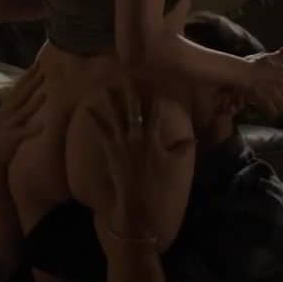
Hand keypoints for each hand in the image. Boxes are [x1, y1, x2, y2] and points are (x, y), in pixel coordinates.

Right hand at [0, 66, 44, 163]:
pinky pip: (24, 133)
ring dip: (34, 102)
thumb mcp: (7, 113)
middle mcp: (7, 112)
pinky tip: (43, 126)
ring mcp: (9, 124)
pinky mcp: (12, 138)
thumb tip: (29, 87)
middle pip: (21, 95)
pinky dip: (33, 129)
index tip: (38, 62)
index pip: (19, 87)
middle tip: (44, 70)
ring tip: (46, 93)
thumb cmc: (3, 131)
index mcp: (7, 105)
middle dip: (32, 82)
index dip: (28, 75)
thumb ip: (17, 102)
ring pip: (23, 112)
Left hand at [87, 81, 192, 238]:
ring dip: (112, 100)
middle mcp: (138, 137)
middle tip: (129, 75)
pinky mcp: (110, 151)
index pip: (158, 113)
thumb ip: (184, 150)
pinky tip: (89, 109)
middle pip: (135, 110)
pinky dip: (95, 119)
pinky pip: (102, 131)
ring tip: (107, 86)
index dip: (157, 97)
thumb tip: (193, 138)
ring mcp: (123, 143)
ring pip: (117, 116)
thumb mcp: (176, 168)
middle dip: (133, 92)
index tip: (156, 83)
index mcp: (155, 140)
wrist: (139, 206)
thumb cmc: (159, 188)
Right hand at [244, 47, 282, 119]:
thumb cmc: (249, 64)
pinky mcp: (266, 100)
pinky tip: (269, 116)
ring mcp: (274, 92)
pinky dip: (271, 115)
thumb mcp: (265, 57)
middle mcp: (280, 82)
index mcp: (282, 71)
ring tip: (276, 112)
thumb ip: (276, 55)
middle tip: (282, 105)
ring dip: (280, 110)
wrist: (240, 71)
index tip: (279, 89)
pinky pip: (272, 111)